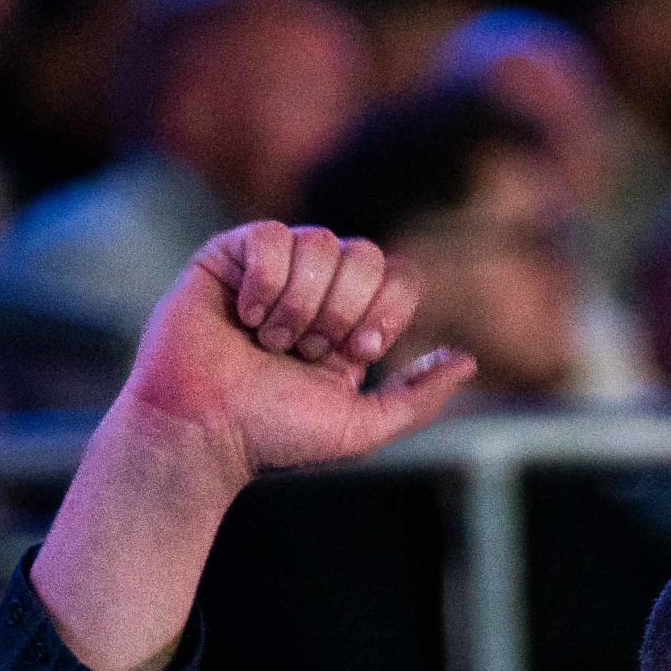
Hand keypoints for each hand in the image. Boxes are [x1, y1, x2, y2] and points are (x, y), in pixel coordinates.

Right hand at [122, 222, 475, 496]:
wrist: (202, 432)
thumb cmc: (273, 435)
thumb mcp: (360, 427)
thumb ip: (417, 398)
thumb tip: (468, 361)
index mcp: (351, 322)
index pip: (399, 276)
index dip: (385, 310)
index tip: (355, 352)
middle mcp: (316, 289)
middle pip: (365, 254)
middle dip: (341, 310)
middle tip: (305, 352)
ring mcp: (272, 268)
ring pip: (319, 241)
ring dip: (299, 304)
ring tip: (269, 341)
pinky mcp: (228, 255)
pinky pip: (271, 235)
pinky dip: (264, 282)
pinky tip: (244, 315)